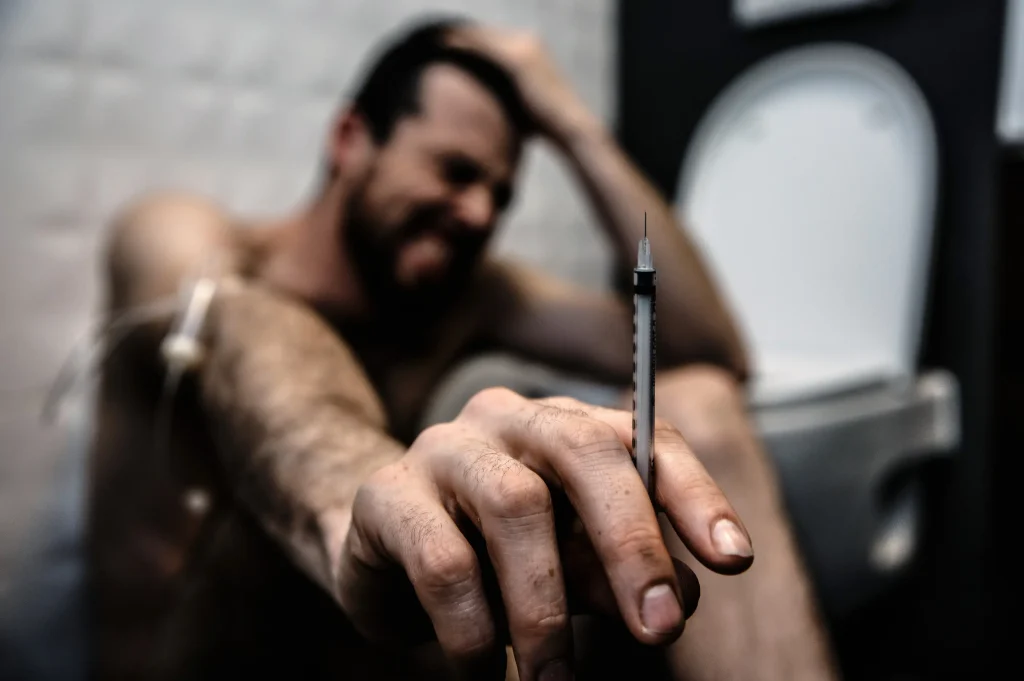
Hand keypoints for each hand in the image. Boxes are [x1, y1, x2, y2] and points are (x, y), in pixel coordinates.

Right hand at [333, 388, 752, 679]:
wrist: (383, 552)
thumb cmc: (495, 555)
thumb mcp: (569, 565)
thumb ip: (615, 572)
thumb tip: (675, 600)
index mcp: (565, 426)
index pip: (643, 438)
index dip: (694, 494)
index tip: (734, 558)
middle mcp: (508, 419)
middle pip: (584, 451)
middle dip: (632, 542)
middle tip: (659, 629)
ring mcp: (444, 448)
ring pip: (516, 506)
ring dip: (546, 610)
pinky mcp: (387, 495)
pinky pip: (444, 562)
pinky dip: (476, 631)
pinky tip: (483, 669)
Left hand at [444, 25, 600, 145]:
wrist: (569, 127)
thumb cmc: (545, 125)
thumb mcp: (521, 104)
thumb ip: (504, 95)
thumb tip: (485, 108)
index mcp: (530, 48)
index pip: (494, 40)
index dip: (471, 42)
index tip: (448, 45)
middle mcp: (528, 41)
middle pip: (486, 35)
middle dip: (462, 36)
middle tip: (436, 38)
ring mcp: (524, 47)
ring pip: (483, 37)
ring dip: (459, 36)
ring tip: (435, 38)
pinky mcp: (518, 59)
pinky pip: (484, 47)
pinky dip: (463, 44)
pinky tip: (443, 45)